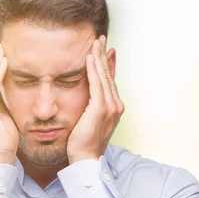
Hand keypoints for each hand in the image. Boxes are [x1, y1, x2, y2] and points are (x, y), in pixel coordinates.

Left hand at [67, 35, 124, 163]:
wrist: (86, 159)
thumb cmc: (83, 143)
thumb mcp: (87, 121)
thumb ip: (88, 107)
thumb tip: (85, 99)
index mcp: (113, 107)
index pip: (110, 80)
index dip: (108, 63)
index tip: (105, 48)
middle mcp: (115, 105)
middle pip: (108, 74)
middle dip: (104, 55)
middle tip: (100, 38)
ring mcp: (110, 107)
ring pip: (104, 76)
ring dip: (99, 57)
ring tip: (95, 42)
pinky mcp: (100, 109)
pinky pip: (97, 85)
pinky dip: (93, 70)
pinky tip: (89, 58)